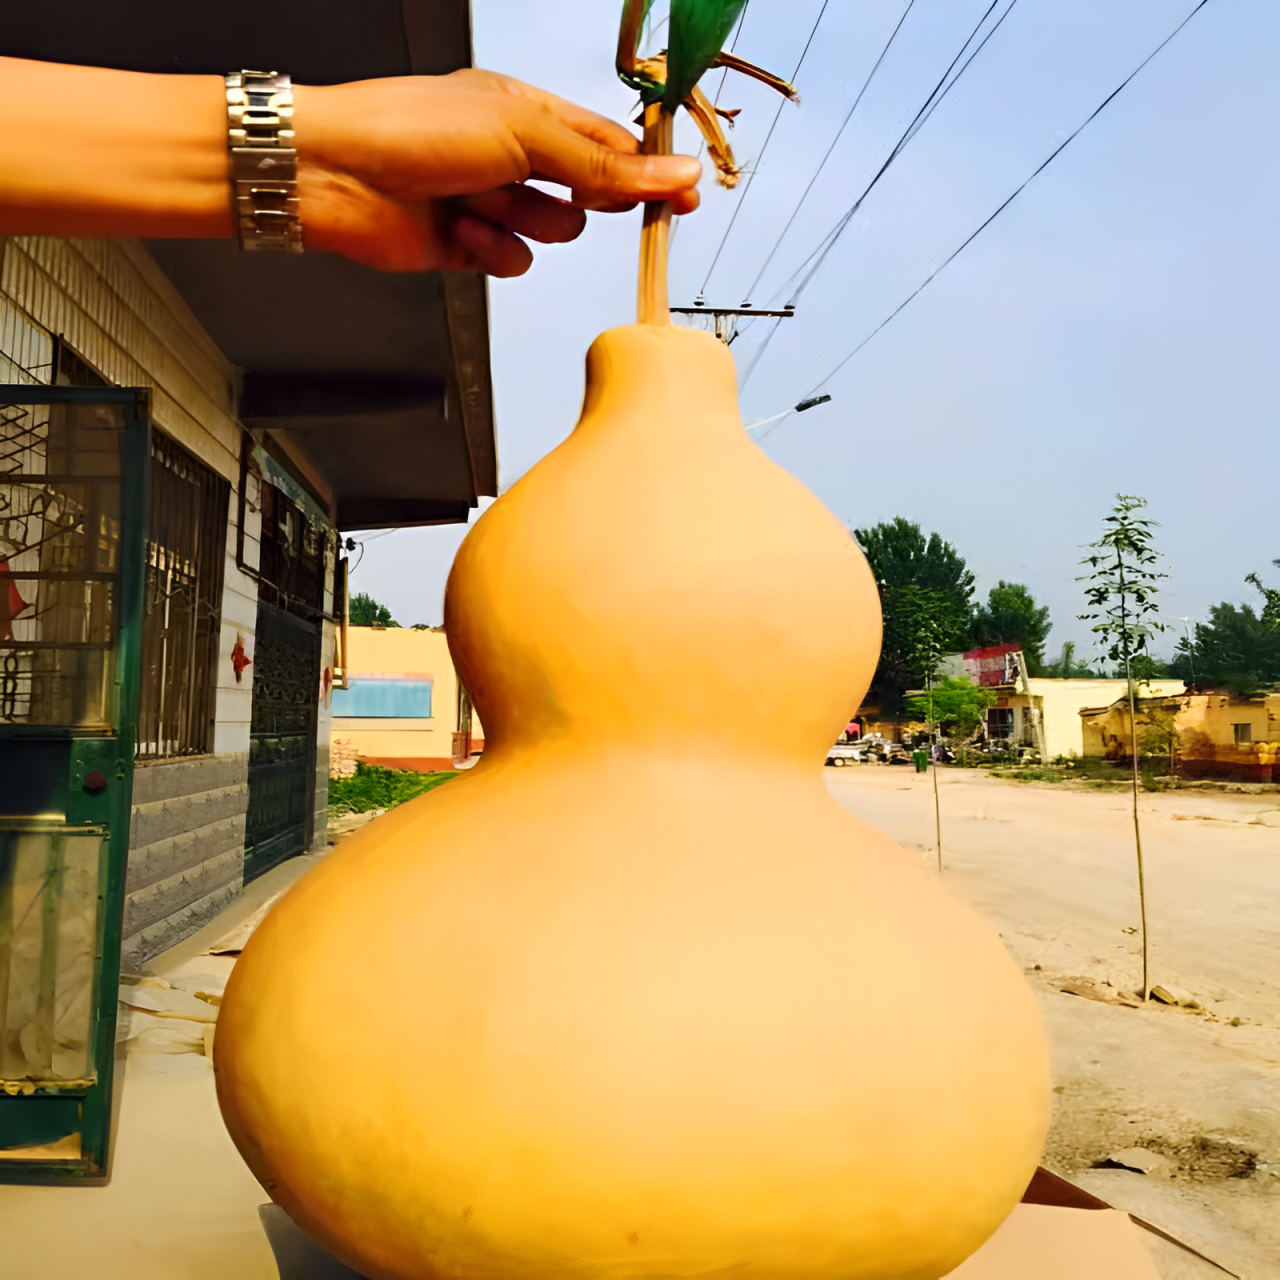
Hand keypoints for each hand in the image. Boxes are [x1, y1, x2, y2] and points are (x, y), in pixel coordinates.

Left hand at [296, 69, 702, 273]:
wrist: (331, 175)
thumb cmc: (407, 130)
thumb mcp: (523, 134)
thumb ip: (601, 164)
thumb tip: (669, 171)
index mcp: (527, 112)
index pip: (608, 144)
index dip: (648, 171)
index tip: (683, 197)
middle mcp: (512, 156)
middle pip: (586, 193)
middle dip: (582, 201)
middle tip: (572, 199)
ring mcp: (490, 202)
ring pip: (551, 234)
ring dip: (528, 225)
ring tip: (487, 205)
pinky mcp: (466, 246)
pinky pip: (512, 263)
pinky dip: (495, 252)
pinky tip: (463, 231)